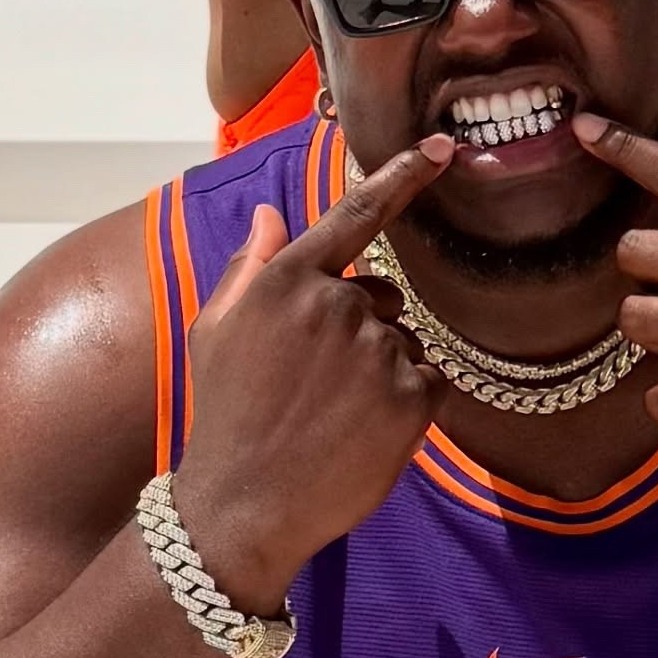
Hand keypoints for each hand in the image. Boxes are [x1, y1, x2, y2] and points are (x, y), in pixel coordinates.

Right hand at [172, 135, 452, 601]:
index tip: (442, 147)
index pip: (356, 215)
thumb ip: (249, 268)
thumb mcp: (216, 333)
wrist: (240, 510)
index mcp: (289, 281)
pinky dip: (406, 403)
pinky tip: (363, 432)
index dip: (402, 176)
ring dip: (381, 369)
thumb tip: (267, 213)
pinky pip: (427, 380)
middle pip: (381, 296)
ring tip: (332, 414)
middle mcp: (337, 304)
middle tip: (316, 383)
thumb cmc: (225, 416)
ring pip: (403, 341)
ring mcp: (378, 351)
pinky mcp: (411, 397)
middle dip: (362, 327)